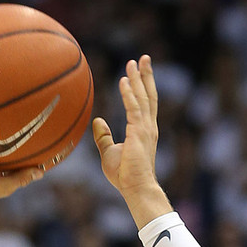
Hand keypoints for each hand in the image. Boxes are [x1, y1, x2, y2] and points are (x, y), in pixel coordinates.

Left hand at [93, 56, 161, 203]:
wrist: (135, 188)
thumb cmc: (124, 175)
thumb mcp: (109, 152)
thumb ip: (103, 136)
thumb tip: (98, 121)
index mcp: (144, 130)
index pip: (145, 103)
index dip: (142, 85)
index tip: (138, 71)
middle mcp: (148, 126)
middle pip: (148, 95)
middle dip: (146, 75)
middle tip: (143, 58)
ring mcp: (145, 129)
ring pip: (142, 97)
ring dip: (138, 78)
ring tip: (133, 62)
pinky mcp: (138, 133)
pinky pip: (133, 108)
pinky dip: (128, 94)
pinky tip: (124, 81)